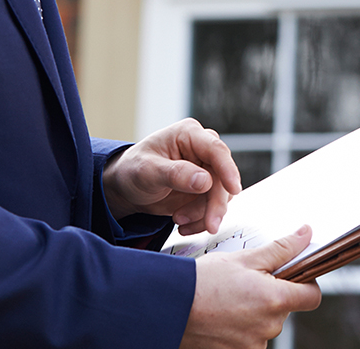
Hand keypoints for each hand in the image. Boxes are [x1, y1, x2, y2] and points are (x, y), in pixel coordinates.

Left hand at [102, 119, 241, 233]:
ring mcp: (205, 170)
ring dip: (204, 213)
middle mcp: (202, 150)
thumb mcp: (148, 171)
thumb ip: (176, 174)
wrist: (126, 189)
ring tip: (179, 220)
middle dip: (216, 203)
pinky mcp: (204, 189)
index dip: (227, 169)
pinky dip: (201, 219)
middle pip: (222, 176)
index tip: (233, 189)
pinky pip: (213, 206)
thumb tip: (205, 180)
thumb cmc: (133, 170)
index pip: (215, 149)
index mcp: (189, 134)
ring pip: (221, 194)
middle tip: (209, 225)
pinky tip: (183, 225)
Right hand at [181, 226, 321, 348]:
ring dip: (255, 312)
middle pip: (284, 309)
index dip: (307, 283)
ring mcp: (251, 347)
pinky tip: (223, 316)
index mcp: (274, 301)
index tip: (295, 275)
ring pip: (265, 325)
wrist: (169, 307)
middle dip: (272, 295)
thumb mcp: (246, 258)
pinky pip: (249, 340)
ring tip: (230, 299)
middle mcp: (267, 329)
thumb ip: (281, 249)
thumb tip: (306, 234)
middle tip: (248, 281)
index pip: (311, 297)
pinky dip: (240, 328)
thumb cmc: (206, 280)